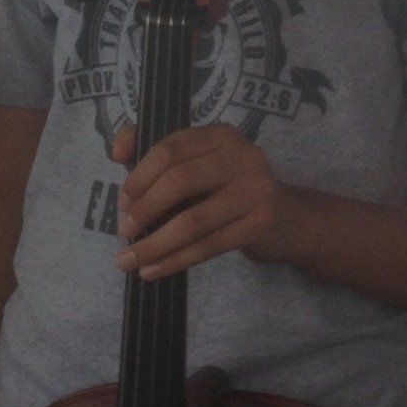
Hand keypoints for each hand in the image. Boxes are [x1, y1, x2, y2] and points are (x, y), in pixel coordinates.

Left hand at [111, 123, 285, 281]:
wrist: (287, 219)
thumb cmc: (229, 190)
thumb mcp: (198, 165)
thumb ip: (156, 153)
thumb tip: (118, 151)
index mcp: (221, 135)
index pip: (171, 149)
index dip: (140, 175)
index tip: (123, 201)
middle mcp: (242, 155)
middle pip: (180, 181)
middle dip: (145, 209)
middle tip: (124, 230)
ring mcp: (255, 190)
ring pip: (192, 221)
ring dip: (154, 244)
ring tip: (129, 260)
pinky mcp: (260, 224)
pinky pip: (208, 246)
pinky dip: (175, 261)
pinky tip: (152, 271)